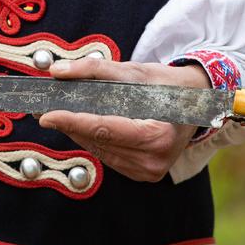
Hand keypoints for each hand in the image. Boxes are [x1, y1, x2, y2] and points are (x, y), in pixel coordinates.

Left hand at [38, 58, 209, 182]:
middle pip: (98, 141)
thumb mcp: (136, 71)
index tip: (47, 115)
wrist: (198, 103)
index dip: (73, 122)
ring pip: (99, 150)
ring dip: (79, 133)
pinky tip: (85, 127)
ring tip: (63, 114)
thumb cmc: (169, 85)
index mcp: (158, 135)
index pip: (105, 129)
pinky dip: (94, 141)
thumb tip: (58, 72)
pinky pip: (108, 156)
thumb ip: (95, 70)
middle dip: (70, 124)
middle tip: (46, 109)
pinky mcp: (143, 174)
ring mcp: (149, 171)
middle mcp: (154, 160)